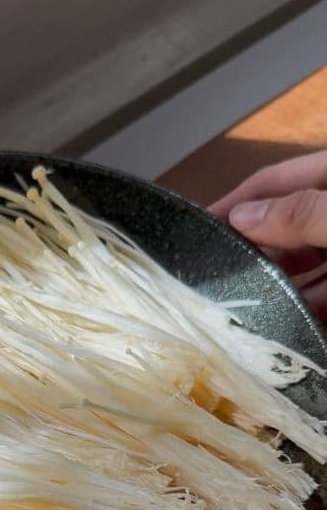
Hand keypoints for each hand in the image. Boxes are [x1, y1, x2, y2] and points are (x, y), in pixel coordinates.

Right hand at [209, 150, 326, 322]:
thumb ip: (301, 215)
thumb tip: (241, 217)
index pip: (274, 182)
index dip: (236, 202)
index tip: (198, 227)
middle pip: (287, 226)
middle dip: (255, 252)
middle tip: (217, 278)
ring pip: (308, 265)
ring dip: (281, 289)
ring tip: (248, 311)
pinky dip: (310, 309)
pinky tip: (291, 326)